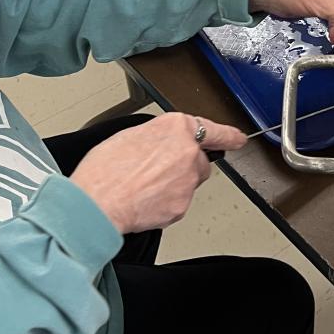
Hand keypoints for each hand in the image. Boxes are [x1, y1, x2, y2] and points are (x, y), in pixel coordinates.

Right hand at [69, 113, 245, 233]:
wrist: (95, 204)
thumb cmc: (104, 171)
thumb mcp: (129, 135)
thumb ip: (156, 135)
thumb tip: (161, 143)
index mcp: (175, 127)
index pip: (213, 129)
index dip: (228, 135)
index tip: (238, 139)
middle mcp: (188, 151)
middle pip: (197, 160)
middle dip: (182, 166)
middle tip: (153, 172)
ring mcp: (188, 180)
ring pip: (188, 182)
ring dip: (173, 184)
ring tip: (142, 187)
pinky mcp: (183, 205)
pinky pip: (178, 202)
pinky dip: (164, 203)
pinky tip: (143, 200)